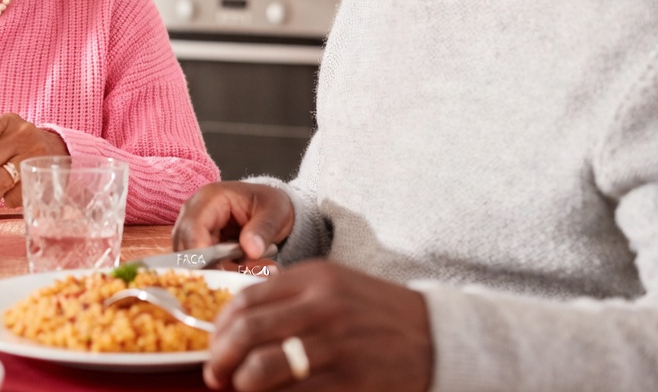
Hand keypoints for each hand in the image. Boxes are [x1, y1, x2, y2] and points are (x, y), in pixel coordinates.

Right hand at [173, 182, 294, 266]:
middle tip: (238, 279)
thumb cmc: (271, 206)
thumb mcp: (276, 213)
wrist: (270, 209)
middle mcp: (193, 212)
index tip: (223, 273)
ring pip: (188, 260)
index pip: (193, 229)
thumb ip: (264, 230)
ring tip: (242, 275)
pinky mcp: (196, 244)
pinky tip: (236, 275)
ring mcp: (191, 228)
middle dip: (209, 268)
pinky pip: (197, 265)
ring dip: (213, 272)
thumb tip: (251, 250)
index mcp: (209, 198)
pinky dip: (215, 273)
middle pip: (185, 247)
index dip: (202, 255)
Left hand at [205, 260, 432, 391]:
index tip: (216, 347)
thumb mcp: (337, 288)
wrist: (440, 338)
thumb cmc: (380, 316)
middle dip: (221, 359)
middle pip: (247, 333)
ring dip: (242, 385)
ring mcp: (337, 345)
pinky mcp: (351, 381)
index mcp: (316, 278)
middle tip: (218, 375)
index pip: (246, 300)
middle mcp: (323, 306)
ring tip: (243, 390)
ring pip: (262, 369)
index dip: (221, 328)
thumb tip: (239, 326)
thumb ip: (291, 297)